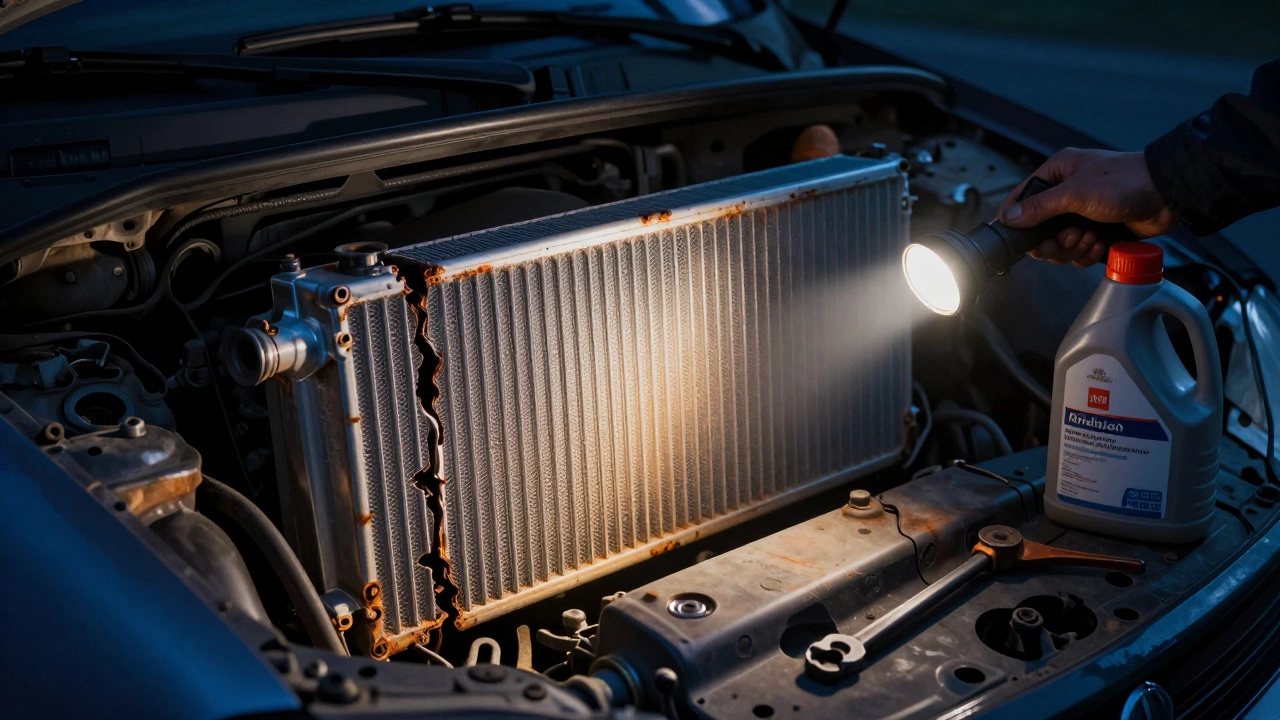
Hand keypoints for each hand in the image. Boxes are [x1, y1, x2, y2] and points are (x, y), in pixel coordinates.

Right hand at [999, 149, 1175, 265]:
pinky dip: (1087, 252)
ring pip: (1059, 245)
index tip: (1015, 238)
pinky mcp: (1097, 230)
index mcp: (1057, 175)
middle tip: (1066, 240)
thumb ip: (1039, 207)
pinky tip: (1101, 242)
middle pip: (1039, 230)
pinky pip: (1078, 252)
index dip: (1016, 220)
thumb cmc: (1123, 182)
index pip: (1022, 199)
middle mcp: (1066, 194)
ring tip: (1090, 237)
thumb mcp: (1075, 193)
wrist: (1166, 194)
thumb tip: (1007, 217)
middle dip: (1052, 241)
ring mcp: (1082, 214)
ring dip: (1073, 248)